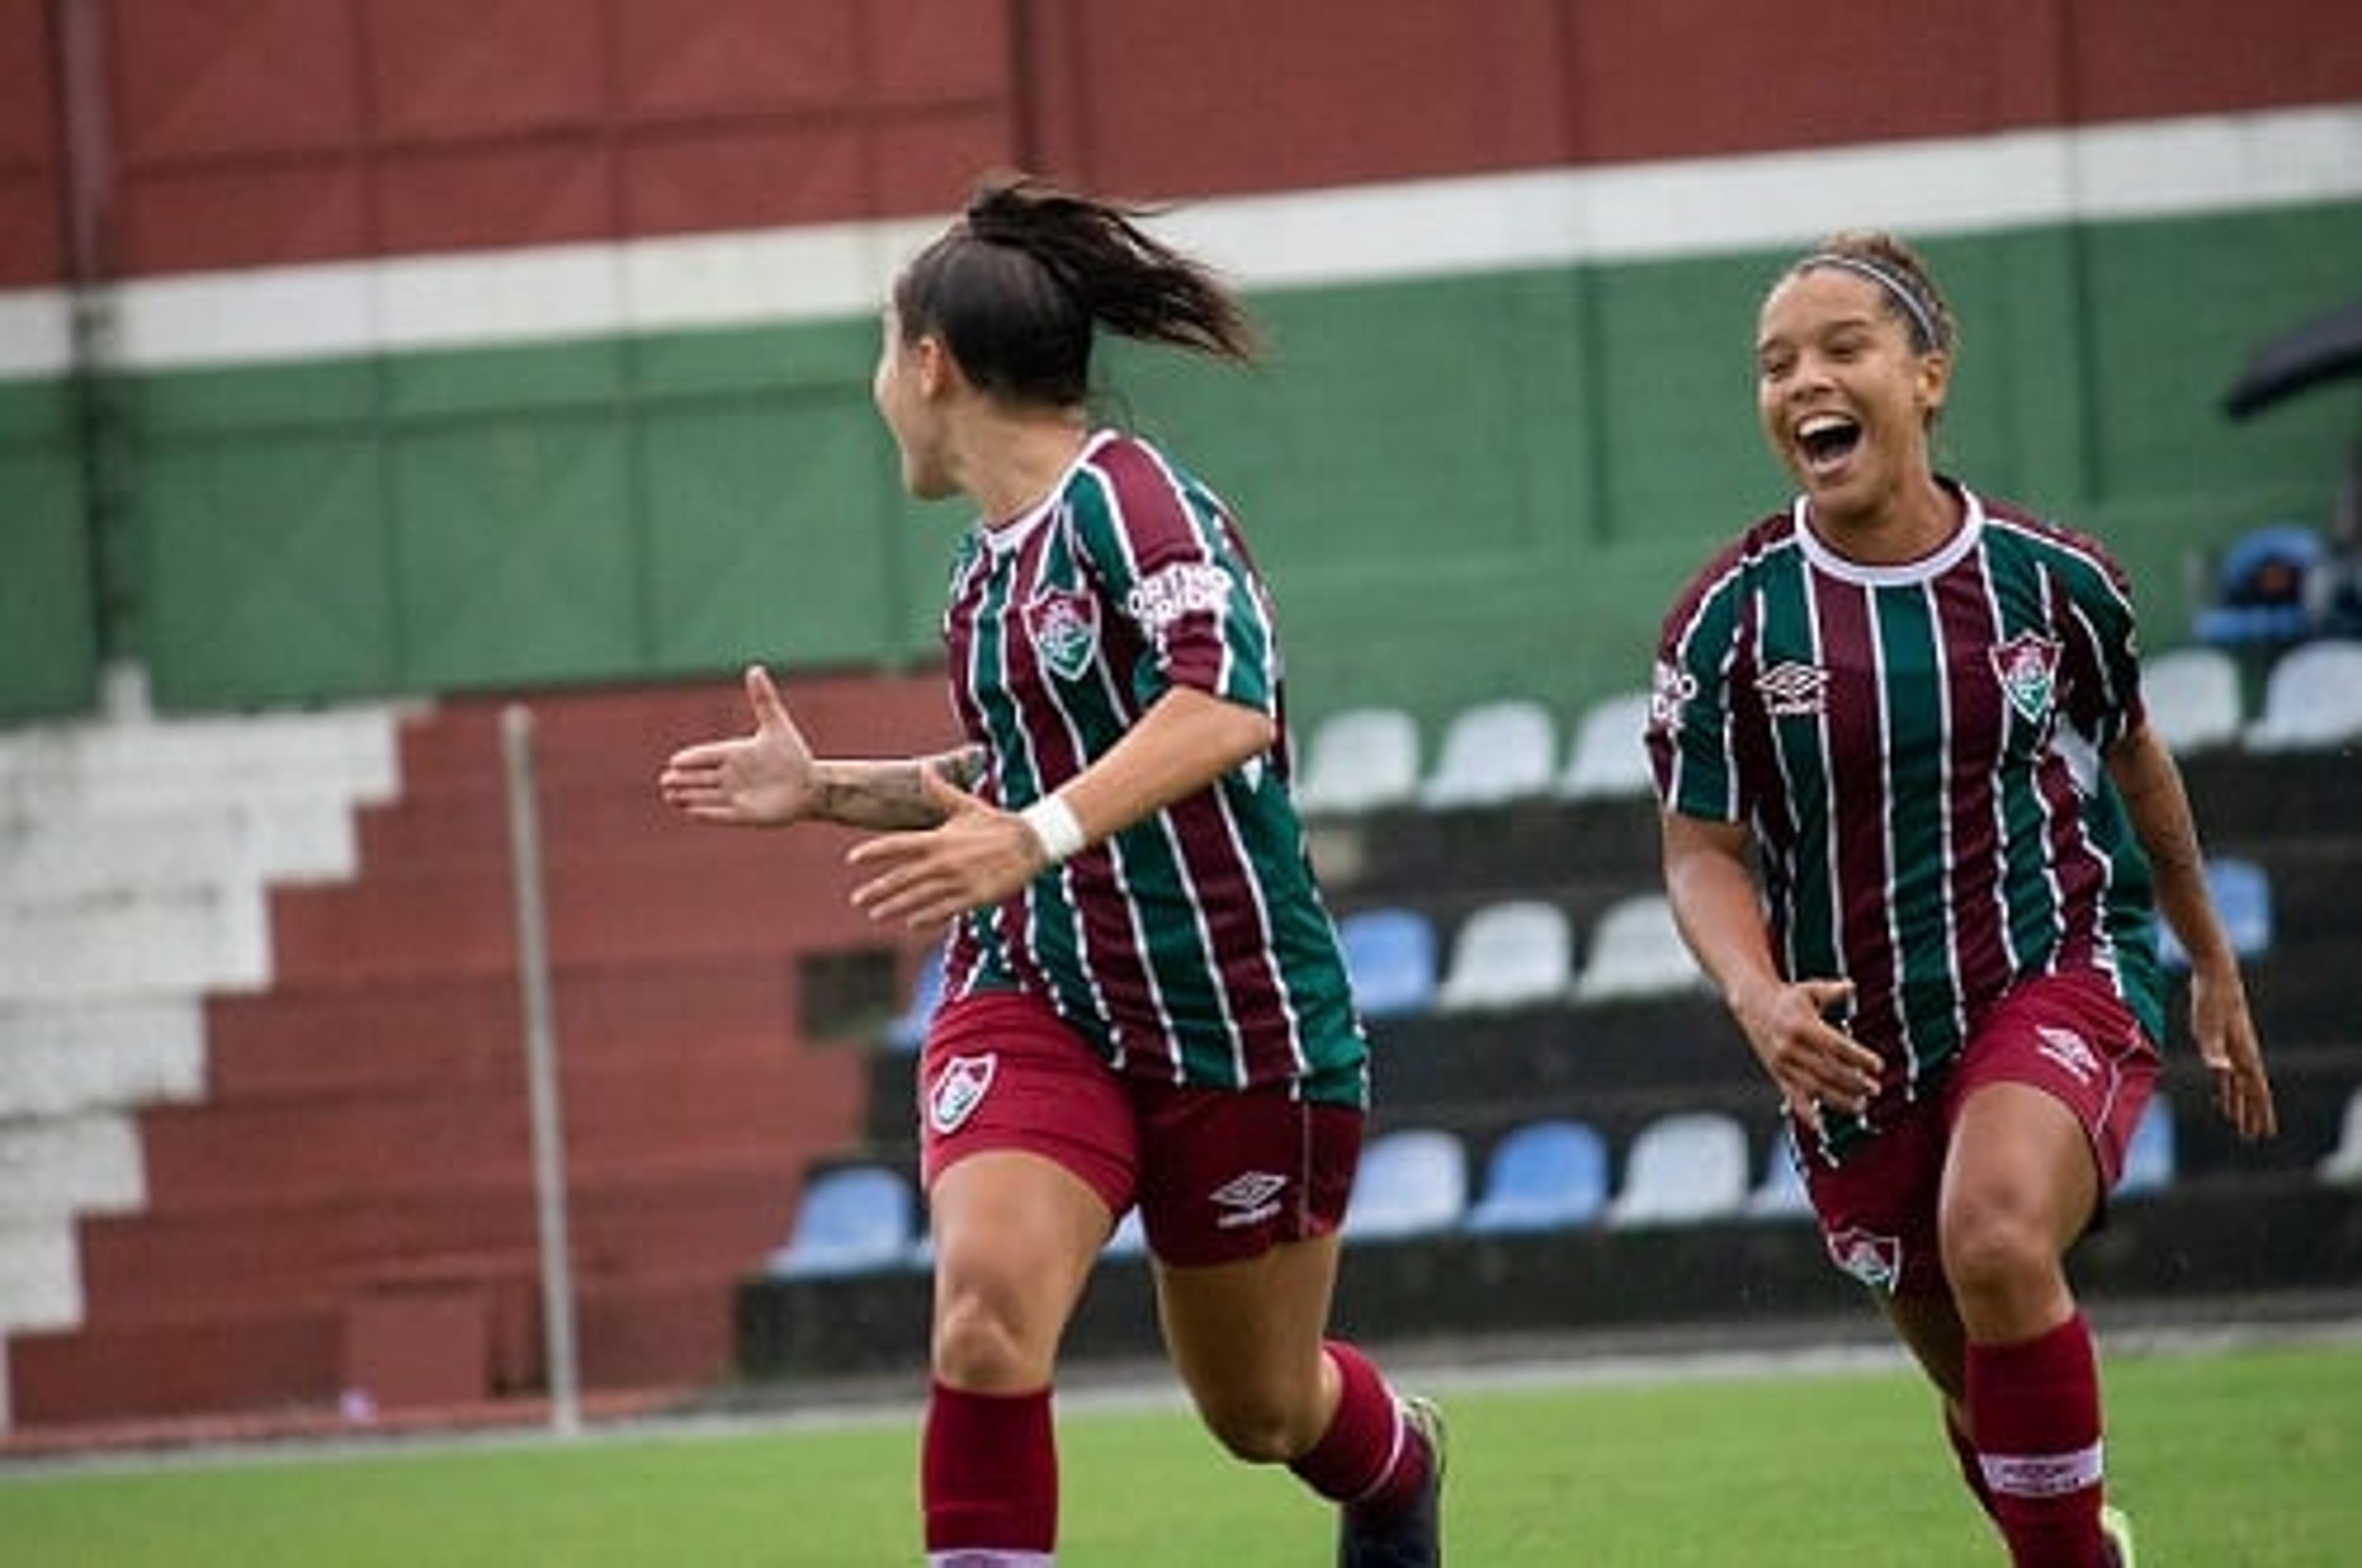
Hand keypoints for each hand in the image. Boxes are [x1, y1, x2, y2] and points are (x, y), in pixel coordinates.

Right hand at [657, 666, 818, 826]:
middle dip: (683, 779)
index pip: (708, 755)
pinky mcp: (744, 814)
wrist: (811, 785)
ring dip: (688, 796)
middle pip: (701, 777)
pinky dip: (706, 813)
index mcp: (736, 753)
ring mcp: (737, 795)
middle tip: (665, 780)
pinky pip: (720, 813)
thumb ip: (764, 700)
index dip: (692, 759)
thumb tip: (755, 668)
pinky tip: (689, 811)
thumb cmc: (794, 755)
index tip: (675, 761)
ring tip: (669, 795)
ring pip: (706, 795)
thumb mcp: (777, 726)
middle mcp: (732, 774)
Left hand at [846, 769, 1049, 927]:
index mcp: (939, 838)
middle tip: (856, 899)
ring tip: (875, 914)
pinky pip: (944, 910)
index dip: (873, 852)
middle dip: (877, 889)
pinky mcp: (974, 897)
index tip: (851, 859)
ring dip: (895, 907)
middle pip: (902, 878)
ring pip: (918, 898)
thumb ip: (939, 791)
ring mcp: (958, 881)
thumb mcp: (966, 805)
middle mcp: (944, 861)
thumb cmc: (995, 822)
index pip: (897, 845)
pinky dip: (926, 917)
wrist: (1031, 842)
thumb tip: (924, 767)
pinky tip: (911, 923)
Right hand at [1730, 976, 1882, 1121]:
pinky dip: (1806, 1114)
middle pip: (1829, 1071)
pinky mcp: (1776, 1074)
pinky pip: (1792, 1097)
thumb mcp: (1810, 990)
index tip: (1879, 1066)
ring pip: (1814, 1088)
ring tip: (1861, 1106)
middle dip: (1855, 1083)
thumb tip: (1851, 987)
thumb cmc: (1788, 997)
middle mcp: (1790, 1047)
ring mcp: (1782, 1063)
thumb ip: (1832, 991)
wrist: (1751, 1005)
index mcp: (1802, 1026)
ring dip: (1839, 1100)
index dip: (1859, 1058)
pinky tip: (1821, 1127)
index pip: (1837, 1046)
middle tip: (1875, 1089)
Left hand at [2188, 965, 2276, 1140]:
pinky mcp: (2221, 1042)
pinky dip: (2227, 1088)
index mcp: (2244, 1054)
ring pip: (2239, 1084)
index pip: (2256, 1090)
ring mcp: (2233, 1049)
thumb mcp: (2208, 1027)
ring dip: (2240, 1105)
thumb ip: (2215, 1052)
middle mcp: (2243, 1054)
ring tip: (2240, 1125)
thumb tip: (2223, 1072)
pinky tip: (2223, 1099)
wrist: (2214, 976)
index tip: (2264, 1133)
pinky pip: (2227, 1073)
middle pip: (2251, 1091)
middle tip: (2254, 1137)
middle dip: (2253, 1115)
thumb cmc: (2212, 1001)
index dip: (2260, 1112)